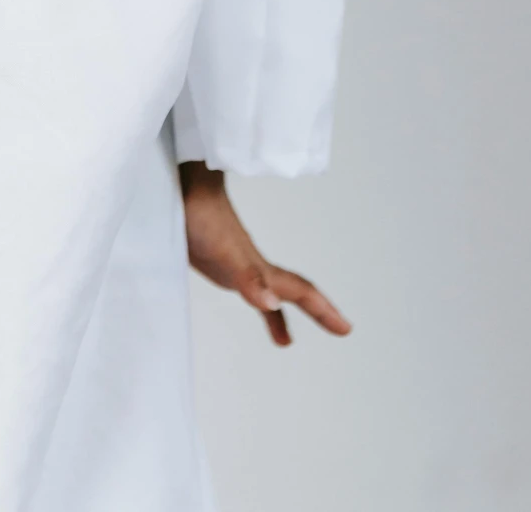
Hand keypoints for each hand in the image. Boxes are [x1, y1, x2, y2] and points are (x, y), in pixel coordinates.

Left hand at [179, 162, 350, 347]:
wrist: (183, 188)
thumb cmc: (203, 218)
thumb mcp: (225, 255)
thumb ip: (249, 279)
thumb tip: (273, 304)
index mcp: (262, 268)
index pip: (301, 291)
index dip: (324, 310)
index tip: (347, 329)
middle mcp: (255, 266)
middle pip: (294, 291)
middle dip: (318, 311)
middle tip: (342, 328)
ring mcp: (238, 263)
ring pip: (270, 291)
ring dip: (280, 315)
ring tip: (285, 341)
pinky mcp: (218, 261)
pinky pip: (244, 285)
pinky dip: (251, 298)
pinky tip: (246, 302)